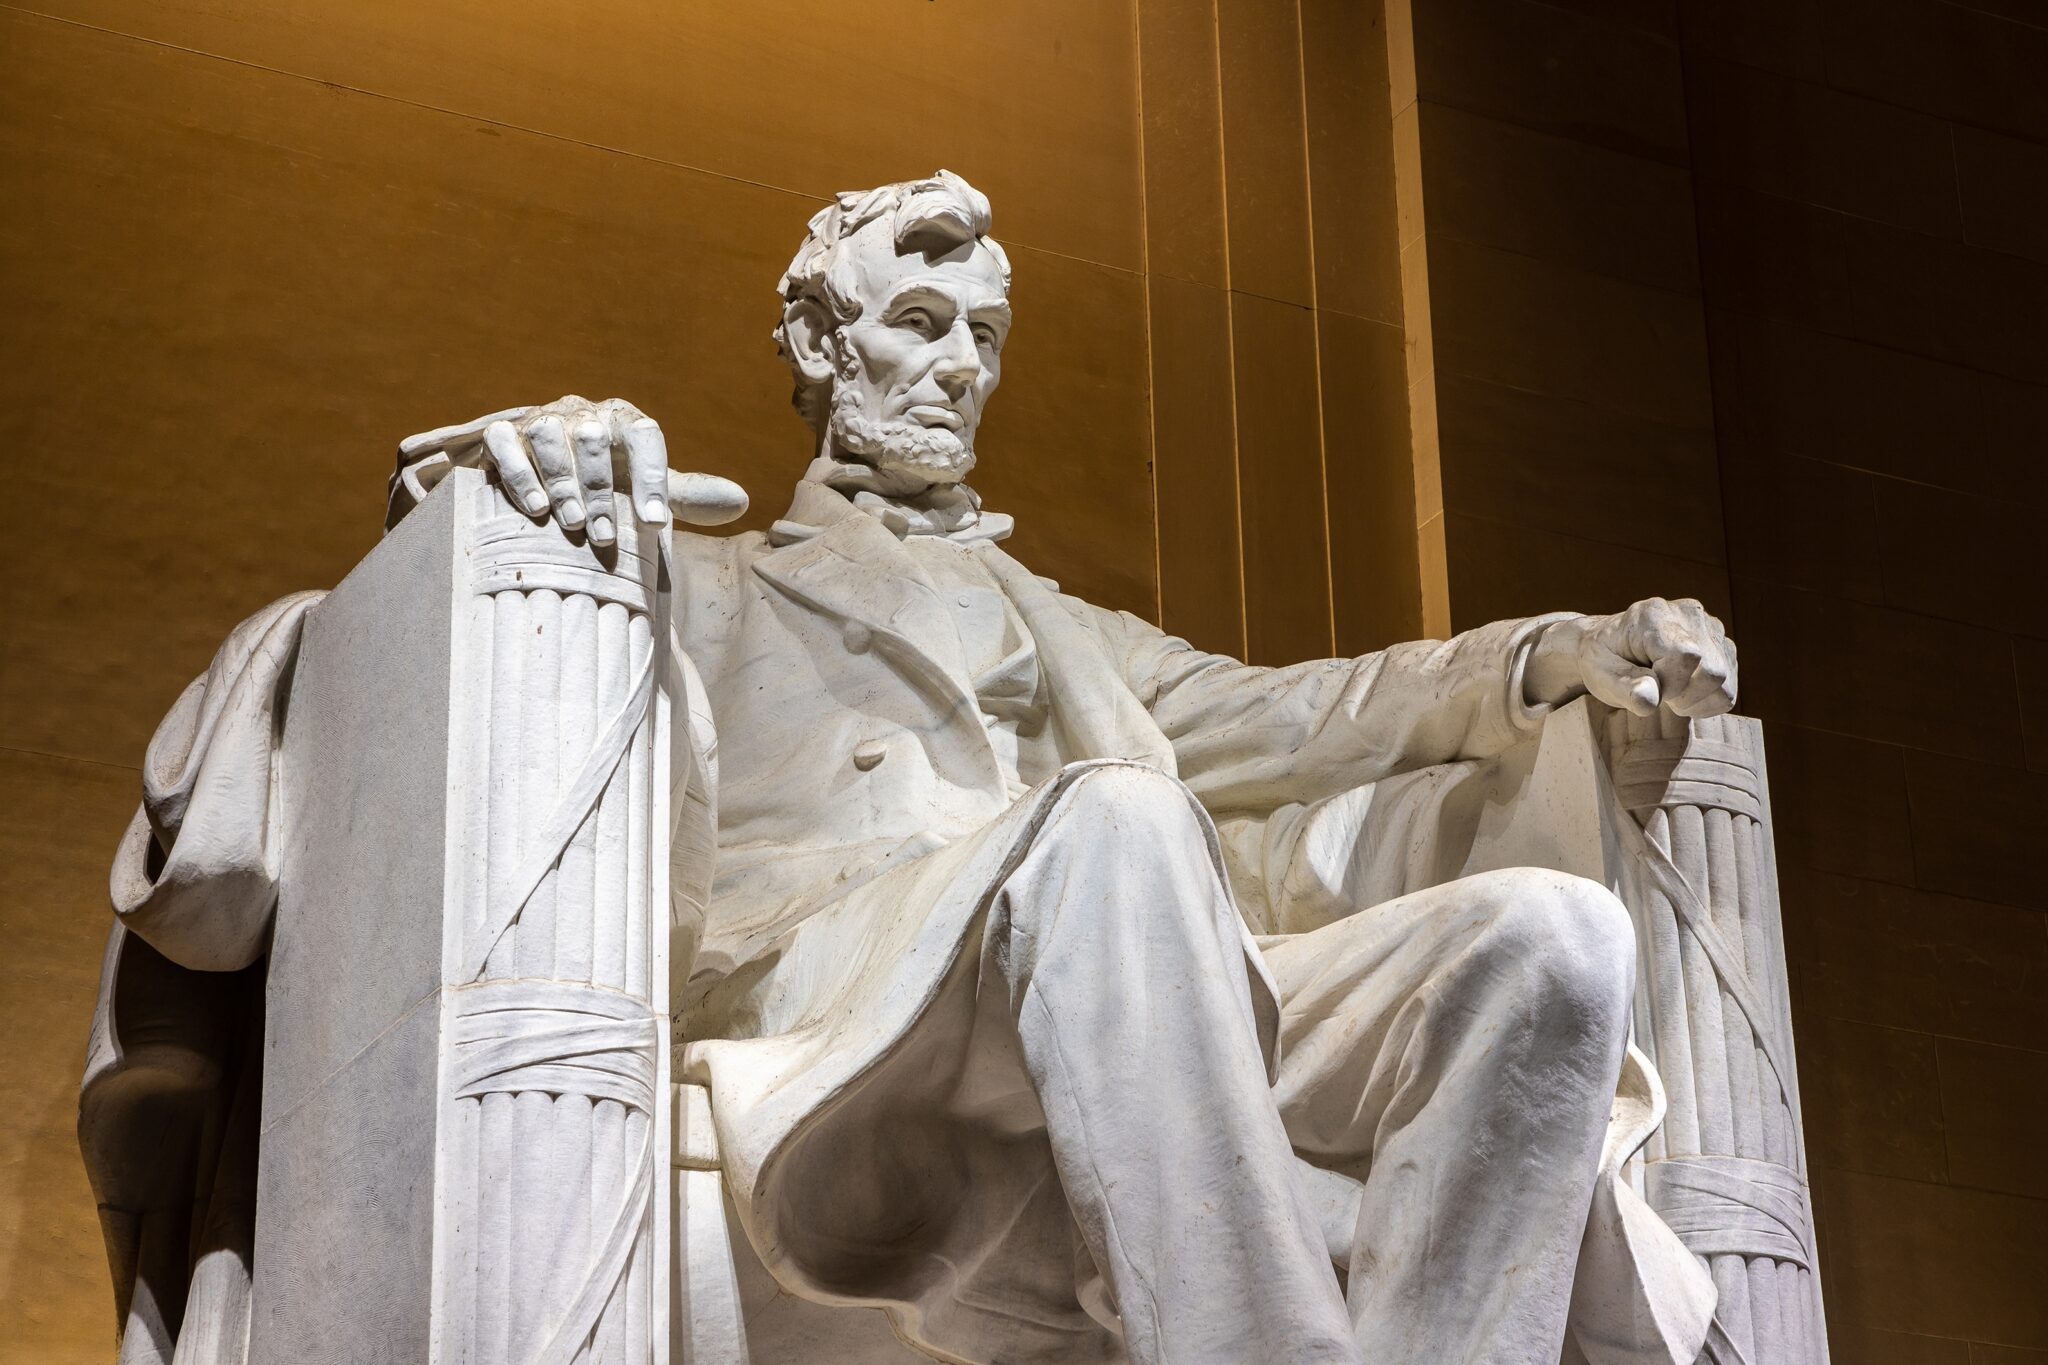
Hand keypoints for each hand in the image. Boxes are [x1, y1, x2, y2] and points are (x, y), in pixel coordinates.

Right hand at [397, 396, 746, 542]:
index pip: (645, 435)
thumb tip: (743, 502)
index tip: (654, 524)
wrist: (540, 470)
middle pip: (594, 438)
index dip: (652, 477)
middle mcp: (583, 413)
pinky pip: (505, 442)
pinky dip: (520, 474)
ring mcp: (540, 419)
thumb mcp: (644, 487)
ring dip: (563, 483)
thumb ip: (686, 495)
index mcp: (623, 420)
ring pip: (550, 436)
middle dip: (601, 491)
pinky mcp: (502, 433)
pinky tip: (535, 509)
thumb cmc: (605, 481)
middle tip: (605, 537)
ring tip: (571, 525)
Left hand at [1527, 597, 1737, 717]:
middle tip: (1657, 693)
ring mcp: (1710, 628)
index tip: (1646, 687)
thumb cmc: (1603, 659)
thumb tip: (1650, 700)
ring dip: (1695, 700)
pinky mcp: (1722, 645)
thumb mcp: (1600, 674)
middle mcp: (1689, 614)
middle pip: (1713, 672)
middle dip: (1684, 696)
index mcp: (1654, 614)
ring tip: (1668, 691)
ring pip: (1725, 683)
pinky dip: (1705, 700)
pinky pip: (1729, 688)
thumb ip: (1623, 688)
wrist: (1611, 643)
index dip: (1670, 685)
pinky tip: (1682, 690)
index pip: (1686, 656)